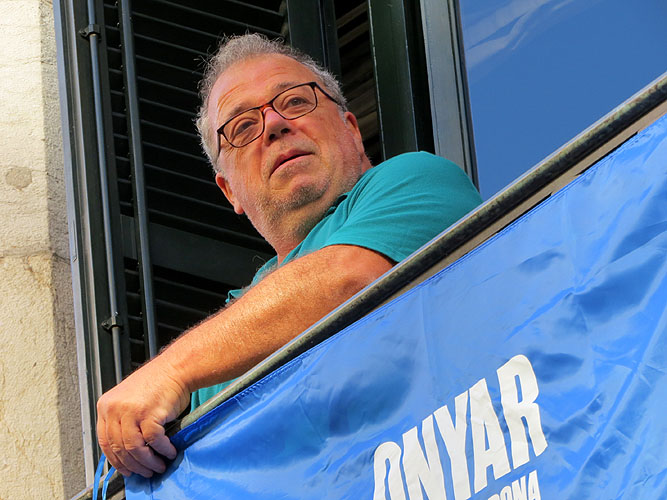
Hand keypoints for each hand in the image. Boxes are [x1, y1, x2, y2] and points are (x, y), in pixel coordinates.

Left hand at [96, 357, 190, 476]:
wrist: (176, 368)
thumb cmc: (159, 382)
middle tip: (145, 472)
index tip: (125, 468)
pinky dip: (162, 450)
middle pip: (119, 448)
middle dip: (134, 465)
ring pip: (134, 448)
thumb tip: (127, 450)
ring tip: (158, 466)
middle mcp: (115, 408)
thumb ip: (124, 420)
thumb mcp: (130, 399)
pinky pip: (153, 441)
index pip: (104, 441)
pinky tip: (169, 452)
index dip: (115, 460)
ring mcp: (131, 411)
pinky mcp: (149, 414)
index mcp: (106, 405)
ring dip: (148, 462)